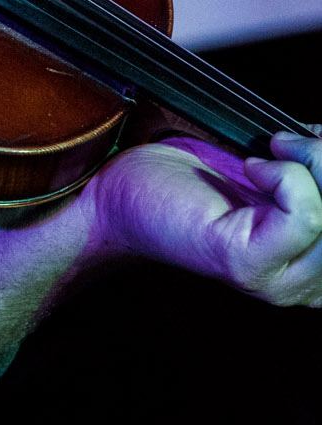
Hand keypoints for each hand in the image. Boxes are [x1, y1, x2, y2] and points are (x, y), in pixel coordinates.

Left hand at [89, 131, 321, 305]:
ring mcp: (281, 283)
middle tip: (291, 139)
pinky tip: (252, 168)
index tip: (318, 142)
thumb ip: (316, 169)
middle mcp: (311, 286)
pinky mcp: (249, 267)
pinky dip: (285, 176)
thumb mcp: (278, 171)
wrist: (123, 195)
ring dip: (311, 162)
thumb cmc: (197, 180)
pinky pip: (306, 215)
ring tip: (270, 150)